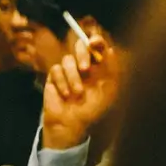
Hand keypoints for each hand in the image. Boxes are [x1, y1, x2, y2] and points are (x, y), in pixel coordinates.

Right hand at [42, 33, 120, 151]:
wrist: (71, 123)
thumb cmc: (92, 109)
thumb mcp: (108, 91)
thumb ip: (112, 70)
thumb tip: (110, 50)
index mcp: (98, 67)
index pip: (97, 47)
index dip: (96, 41)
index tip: (95, 42)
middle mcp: (82, 66)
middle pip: (80, 46)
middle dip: (82, 54)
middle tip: (86, 68)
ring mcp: (67, 70)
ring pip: (67, 60)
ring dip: (73, 77)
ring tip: (77, 93)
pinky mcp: (53, 77)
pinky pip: (56, 70)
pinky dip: (61, 82)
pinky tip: (65, 94)